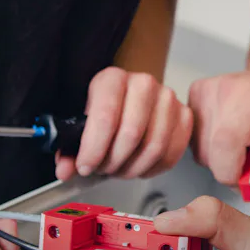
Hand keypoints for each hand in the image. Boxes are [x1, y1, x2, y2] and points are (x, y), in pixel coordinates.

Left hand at [55, 67, 193, 180]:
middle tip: (103, 169)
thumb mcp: (80, 124)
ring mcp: (168, 99)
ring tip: (119, 169)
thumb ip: (69, 149)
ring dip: (133, 168)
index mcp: (113, 79)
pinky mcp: (184, 117)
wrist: (131, 98)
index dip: (94, 149)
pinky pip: (171, 154)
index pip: (106, 116)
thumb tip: (65, 170)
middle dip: (114, 161)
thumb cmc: (106, 110)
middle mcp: (144, 84)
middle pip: (132, 134)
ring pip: (154, 147)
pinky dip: (152, 168)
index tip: (86, 166)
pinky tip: (138, 167)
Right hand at [187, 71, 249, 185]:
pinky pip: (194, 140)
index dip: (232, 172)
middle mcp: (228, 88)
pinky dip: (211, 148)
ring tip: (245, 147)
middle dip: (231, 170)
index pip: (226, 144)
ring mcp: (208, 90)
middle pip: (211, 154)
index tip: (248, 177)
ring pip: (200, 151)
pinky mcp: (196, 95)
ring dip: (221, 160)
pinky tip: (232, 139)